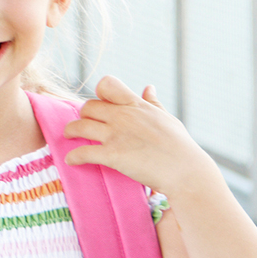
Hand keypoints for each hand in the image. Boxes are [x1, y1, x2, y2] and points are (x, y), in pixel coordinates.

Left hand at [62, 75, 215, 199]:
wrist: (187, 172)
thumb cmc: (180, 147)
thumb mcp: (167, 119)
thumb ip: (153, 103)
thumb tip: (148, 87)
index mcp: (136, 105)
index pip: (107, 84)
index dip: (100, 93)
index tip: (101, 104)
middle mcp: (123, 116)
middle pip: (88, 107)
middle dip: (84, 115)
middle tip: (84, 124)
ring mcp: (116, 135)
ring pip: (79, 126)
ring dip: (70, 131)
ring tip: (69, 136)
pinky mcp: (112, 155)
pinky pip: (82, 152)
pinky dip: (74, 157)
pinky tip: (72, 160)